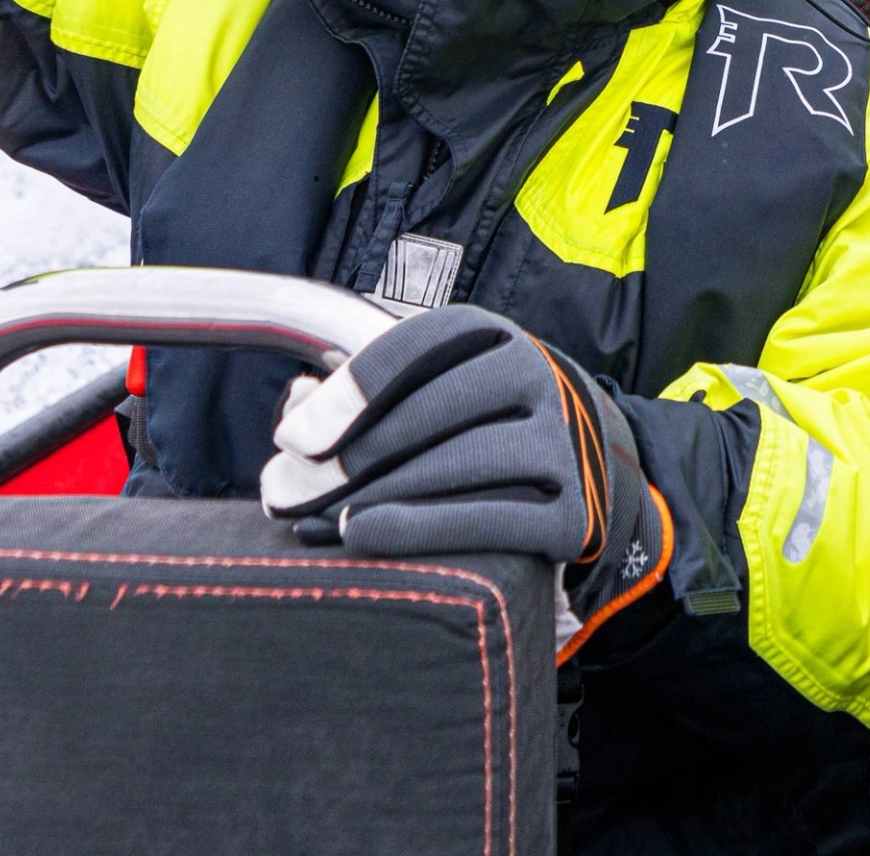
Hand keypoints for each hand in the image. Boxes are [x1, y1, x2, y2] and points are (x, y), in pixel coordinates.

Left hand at [263, 306, 657, 596]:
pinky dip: (420, 529)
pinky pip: (490, 521)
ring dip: (372, 495)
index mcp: (491, 335)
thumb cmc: (480, 418)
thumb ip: (367, 388)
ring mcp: (559, 442)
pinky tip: (363, 534)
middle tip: (283, 492)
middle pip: (426, 414)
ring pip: (455, 465)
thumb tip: (298, 404)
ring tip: (312, 521)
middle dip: (343, 458)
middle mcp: (532, 376)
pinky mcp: (571, 509)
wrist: (586, 462)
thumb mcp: (436, 380)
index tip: (290, 439)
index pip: (413, 349)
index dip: (347, 395)